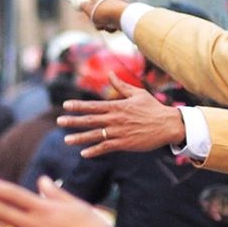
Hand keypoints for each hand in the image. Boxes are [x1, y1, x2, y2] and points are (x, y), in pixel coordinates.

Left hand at [58, 81, 185, 156]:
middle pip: (90, 120)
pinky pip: (106, 147)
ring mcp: (119, 132)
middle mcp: (115, 119)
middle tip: (59, 121)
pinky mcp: (125, 144)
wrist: (168, 125)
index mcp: (117, 106)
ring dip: (80, 138)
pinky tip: (84, 153)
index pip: (93, 105)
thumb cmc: (153, 108)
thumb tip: (110, 73)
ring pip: (95, 135)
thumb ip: (121, 85)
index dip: (78, 105)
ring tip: (66, 140)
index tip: (65, 105)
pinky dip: (95, 151)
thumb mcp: (137, 93)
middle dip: (73, 121)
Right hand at [80, 0, 130, 31]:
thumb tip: (82, 4)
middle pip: (99, 3)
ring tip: (103, 25)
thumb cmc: (104, 10)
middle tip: (93, 19)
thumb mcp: (88, 9)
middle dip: (96, 13)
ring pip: (107, 11)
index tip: (82, 3)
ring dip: (104, 20)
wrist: (121, 16)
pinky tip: (111, 26)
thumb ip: (83, 5)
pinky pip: (115, 15)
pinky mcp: (126, 7)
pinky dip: (113, 21)